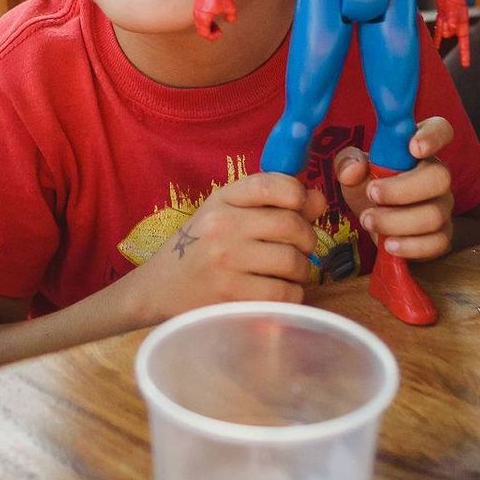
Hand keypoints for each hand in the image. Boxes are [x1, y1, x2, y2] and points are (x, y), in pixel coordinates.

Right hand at [121, 172, 326, 325]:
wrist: (158, 289)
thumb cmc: (201, 249)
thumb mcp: (227, 215)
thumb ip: (272, 204)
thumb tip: (320, 201)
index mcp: (222, 200)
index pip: (272, 184)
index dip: (299, 196)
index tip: (301, 210)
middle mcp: (222, 226)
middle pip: (292, 225)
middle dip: (307, 240)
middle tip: (300, 250)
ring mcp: (225, 261)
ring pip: (293, 261)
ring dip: (301, 271)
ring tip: (287, 274)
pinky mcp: (231, 295)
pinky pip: (284, 293)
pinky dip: (291, 295)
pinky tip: (278, 292)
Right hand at [193, 0, 236, 40]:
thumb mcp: (230, 7)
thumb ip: (231, 17)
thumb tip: (230, 20)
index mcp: (204, 18)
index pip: (205, 34)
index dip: (213, 37)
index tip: (220, 33)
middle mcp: (197, 15)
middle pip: (201, 31)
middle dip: (210, 33)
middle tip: (218, 31)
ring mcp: (196, 10)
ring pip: (199, 24)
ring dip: (207, 26)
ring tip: (216, 25)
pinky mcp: (196, 5)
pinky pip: (199, 17)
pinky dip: (205, 20)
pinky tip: (213, 15)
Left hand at [332, 118, 456, 262]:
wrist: (374, 221)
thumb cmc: (368, 186)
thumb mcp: (351, 171)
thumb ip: (347, 163)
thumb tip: (354, 169)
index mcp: (418, 150)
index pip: (441, 130)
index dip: (433, 136)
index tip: (414, 147)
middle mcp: (437, 176)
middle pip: (440, 178)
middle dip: (402, 189)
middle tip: (371, 194)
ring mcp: (442, 206)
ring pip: (434, 214)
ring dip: (397, 221)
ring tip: (368, 221)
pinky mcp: (441, 235)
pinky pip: (437, 243)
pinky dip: (411, 246)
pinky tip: (389, 245)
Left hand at [434, 0, 470, 65]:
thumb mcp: (455, 9)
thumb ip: (453, 21)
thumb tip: (450, 31)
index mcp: (463, 24)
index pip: (465, 43)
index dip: (465, 54)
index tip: (466, 65)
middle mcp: (457, 26)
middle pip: (451, 36)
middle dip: (448, 31)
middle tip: (447, 17)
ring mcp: (449, 23)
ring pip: (444, 33)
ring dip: (442, 28)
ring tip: (444, 15)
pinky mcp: (442, 20)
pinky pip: (438, 32)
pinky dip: (437, 39)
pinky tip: (435, 47)